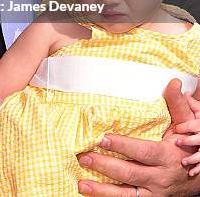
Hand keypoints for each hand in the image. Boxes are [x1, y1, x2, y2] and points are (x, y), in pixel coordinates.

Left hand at [76, 79, 199, 195]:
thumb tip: (173, 83)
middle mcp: (159, 178)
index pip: (142, 152)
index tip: (102, 139)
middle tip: (84, 157)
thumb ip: (176, 106)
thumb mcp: (185, 127)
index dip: (122, 146)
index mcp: (166, 157)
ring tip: (81, 184)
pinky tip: (92, 194)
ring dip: (102, 191)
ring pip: (127, 195)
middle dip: (105, 167)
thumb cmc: (186, 146)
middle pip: (130, 174)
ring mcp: (154, 194)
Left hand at [175, 93, 199, 174]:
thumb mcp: (199, 112)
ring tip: (184, 162)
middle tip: (178, 142)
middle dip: (189, 141)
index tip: (178, 128)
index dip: (187, 127)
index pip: (195, 125)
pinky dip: (197, 169)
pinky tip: (190, 172)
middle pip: (199, 139)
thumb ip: (192, 104)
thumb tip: (182, 91)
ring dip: (193, 159)